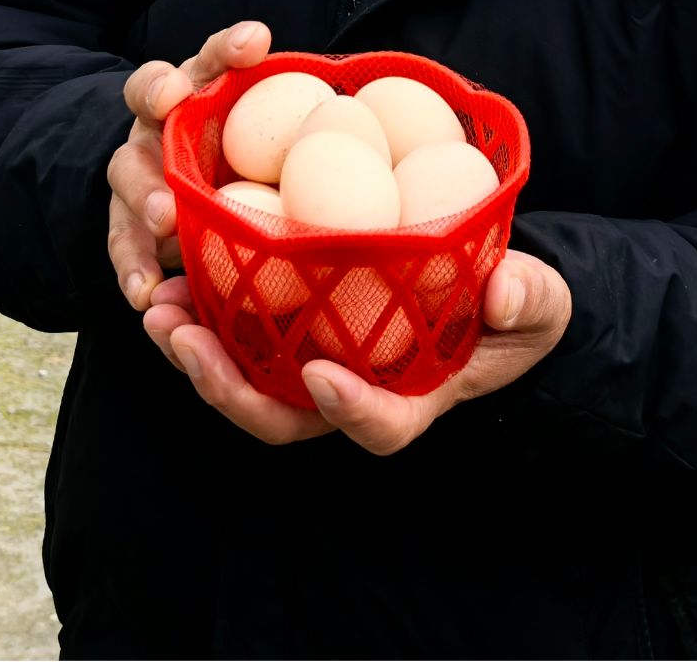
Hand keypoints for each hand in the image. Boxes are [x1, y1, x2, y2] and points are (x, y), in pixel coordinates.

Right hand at [109, 20, 269, 309]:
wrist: (188, 189)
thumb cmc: (248, 155)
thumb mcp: (267, 130)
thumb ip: (298, 115)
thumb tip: (368, 115)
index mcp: (203, 87)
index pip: (213, 56)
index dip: (230, 47)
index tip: (257, 42)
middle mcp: (164, 119)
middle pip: (153, 105)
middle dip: (165, 115)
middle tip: (203, 116)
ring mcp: (140, 166)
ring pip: (129, 173)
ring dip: (145, 196)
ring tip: (165, 222)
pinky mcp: (127, 218)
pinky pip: (124, 241)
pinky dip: (134, 267)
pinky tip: (146, 292)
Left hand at [140, 249, 571, 452]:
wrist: (485, 288)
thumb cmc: (515, 304)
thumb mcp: (538, 301)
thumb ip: (528, 298)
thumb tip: (501, 293)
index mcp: (416, 397)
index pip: (383, 424)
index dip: (351, 410)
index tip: (324, 375)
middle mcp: (354, 392)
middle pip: (284, 417)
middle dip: (228, 390)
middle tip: (187, 340)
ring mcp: (317, 364)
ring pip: (247, 382)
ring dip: (195, 354)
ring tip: (158, 310)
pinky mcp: (293, 328)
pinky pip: (240, 335)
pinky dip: (201, 313)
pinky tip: (171, 274)